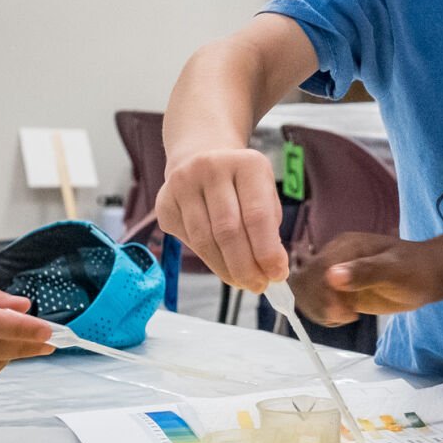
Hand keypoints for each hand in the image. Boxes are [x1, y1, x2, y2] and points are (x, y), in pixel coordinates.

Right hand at [155, 148, 286, 290]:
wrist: (201, 157)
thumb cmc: (241, 184)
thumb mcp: (264, 193)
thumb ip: (270, 229)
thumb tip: (272, 271)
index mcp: (247, 164)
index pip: (257, 215)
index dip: (267, 251)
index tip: (278, 275)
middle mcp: (211, 168)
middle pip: (228, 231)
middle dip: (246, 266)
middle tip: (259, 286)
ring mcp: (182, 184)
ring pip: (205, 240)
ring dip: (226, 269)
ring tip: (243, 282)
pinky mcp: (164, 203)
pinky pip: (189, 241)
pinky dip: (209, 260)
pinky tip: (223, 266)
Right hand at [290, 232, 435, 325]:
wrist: (429, 276)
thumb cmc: (416, 269)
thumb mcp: (393, 269)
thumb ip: (365, 271)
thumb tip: (333, 276)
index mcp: (345, 247)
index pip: (317, 269)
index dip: (322, 293)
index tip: (342, 312)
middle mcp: (336, 259)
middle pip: (306, 282)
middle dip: (319, 303)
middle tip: (345, 316)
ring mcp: (336, 276)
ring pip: (307, 294)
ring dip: (319, 310)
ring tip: (346, 317)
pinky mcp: (341, 292)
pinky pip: (319, 303)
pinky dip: (324, 314)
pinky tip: (344, 318)